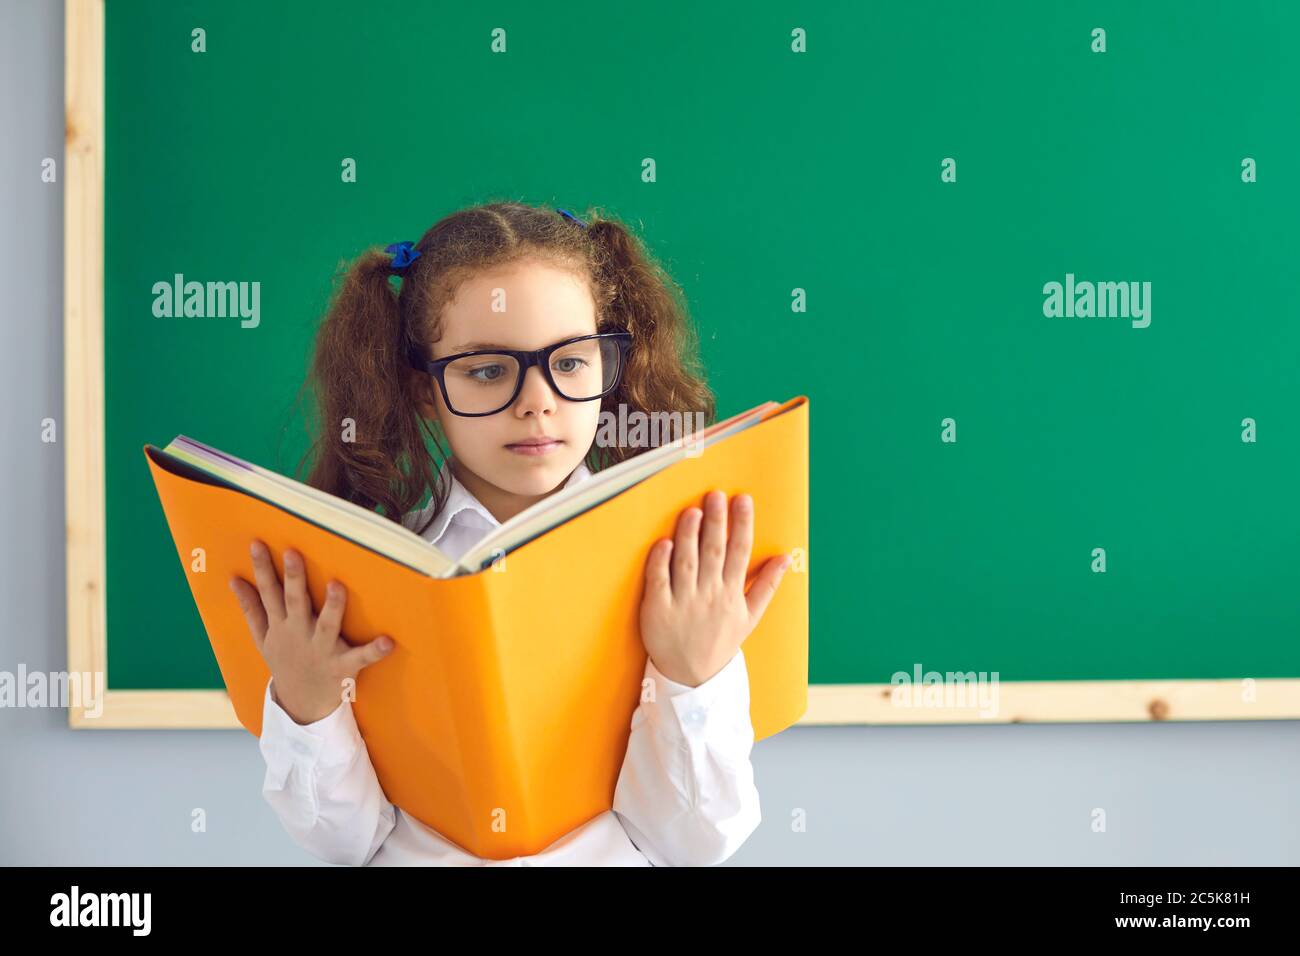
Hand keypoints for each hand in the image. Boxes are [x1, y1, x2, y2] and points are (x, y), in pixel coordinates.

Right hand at [229, 539, 393, 724]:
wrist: (301, 706)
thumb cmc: (286, 662)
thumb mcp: (263, 638)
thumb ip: (251, 609)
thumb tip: (234, 580)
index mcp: (280, 626)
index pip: (269, 592)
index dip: (262, 568)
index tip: (257, 543)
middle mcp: (299, 634)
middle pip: (294, 602)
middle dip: (293, 578)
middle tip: (292, 553)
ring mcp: (321, 650)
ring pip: (326, 625)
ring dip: (332, 606)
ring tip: (337, 585)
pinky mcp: (343, 666)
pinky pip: (360, 657)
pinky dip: (374, 650)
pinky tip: (388, 641)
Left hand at [639, 490, 791, 686]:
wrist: (692, 676)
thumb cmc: (720, 642)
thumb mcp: (749, 617)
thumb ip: (766, 585)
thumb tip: (786, 558)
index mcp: (732, 594)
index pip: (740, 552)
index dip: (742, 524)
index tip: (743, 500)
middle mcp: (710, 595)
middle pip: (714, 552)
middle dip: (717, 522)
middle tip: (716, 495)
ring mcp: (683, 602)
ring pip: (687, 562)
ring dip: (690, 535)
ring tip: (693, 511)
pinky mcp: (658, 608)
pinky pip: (659, 581)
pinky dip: (661, 561)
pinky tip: (664, 542)